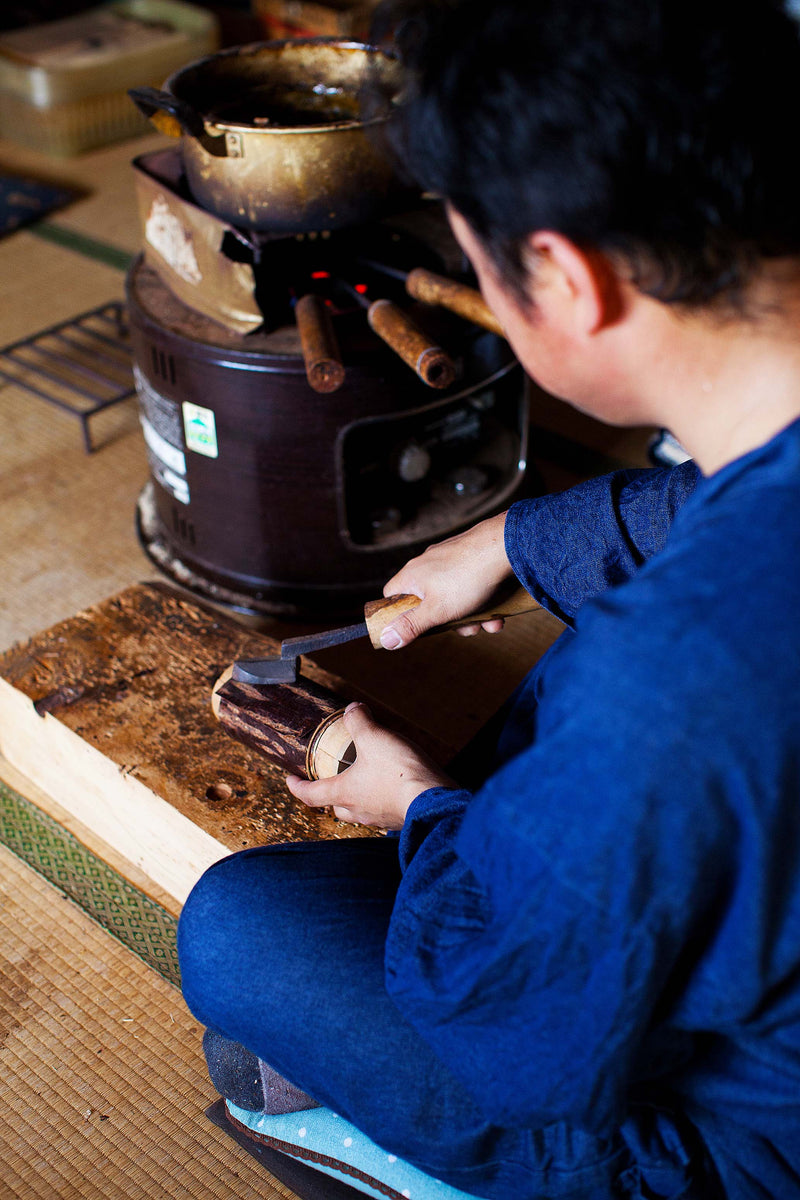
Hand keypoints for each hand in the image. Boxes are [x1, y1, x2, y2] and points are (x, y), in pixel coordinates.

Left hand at [286, 702, 454, 828]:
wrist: (433, 799)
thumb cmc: (398, 773)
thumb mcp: (374, 737)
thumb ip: (359, 721)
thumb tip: (352, 709)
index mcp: (344, 793)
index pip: (310, 794)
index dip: (296, 786)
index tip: (290, 780)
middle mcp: (359, 810)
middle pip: (336, 805)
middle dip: (330, 793)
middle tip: (331, 779)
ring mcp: (380, 817)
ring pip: (360, 809)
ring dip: (358, 796)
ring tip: (364, 778)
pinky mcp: (400, 817)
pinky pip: (383, 809)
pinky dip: (381, 798)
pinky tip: (391, 786)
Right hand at [379, 511, 515, 648]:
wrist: (506, 547)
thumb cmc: (468, 578)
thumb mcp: (436, 611)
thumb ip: (411, 626)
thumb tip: (386, 640)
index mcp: (412, 574)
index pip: (392, 595)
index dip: (398, 614)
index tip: (412, 628)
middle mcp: (428, 563)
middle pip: (428, 601)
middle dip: (449, 621)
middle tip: (466, 629)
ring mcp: (450, 559)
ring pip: (454, 596)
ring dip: (471, 616)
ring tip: (488, 623)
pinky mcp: (471, 557)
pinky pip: (471, 585)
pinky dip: (483, 602)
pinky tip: (498, 614)